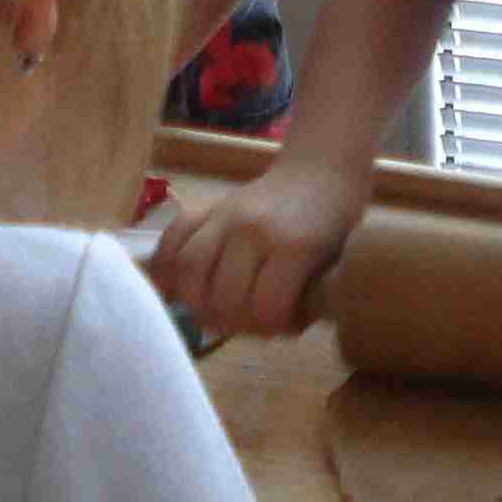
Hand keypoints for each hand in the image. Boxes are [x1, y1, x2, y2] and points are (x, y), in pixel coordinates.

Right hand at [149, 153, 366, 336]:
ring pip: (190, 269)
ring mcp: (224, 216)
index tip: (278, 327)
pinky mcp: (207, 209)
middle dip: (233, 321)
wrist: (319, 172)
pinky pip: (173, 239)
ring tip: (212, 313)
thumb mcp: (335, 264)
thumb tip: (267, 329)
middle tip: (245, 324)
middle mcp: (252, 230)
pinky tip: (175, 289)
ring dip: (197, 302)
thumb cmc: (334, 224)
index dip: (269, 327)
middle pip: (223, 294)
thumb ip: (304, 300)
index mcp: (293, 246)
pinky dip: (167, 268)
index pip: (265, 306)